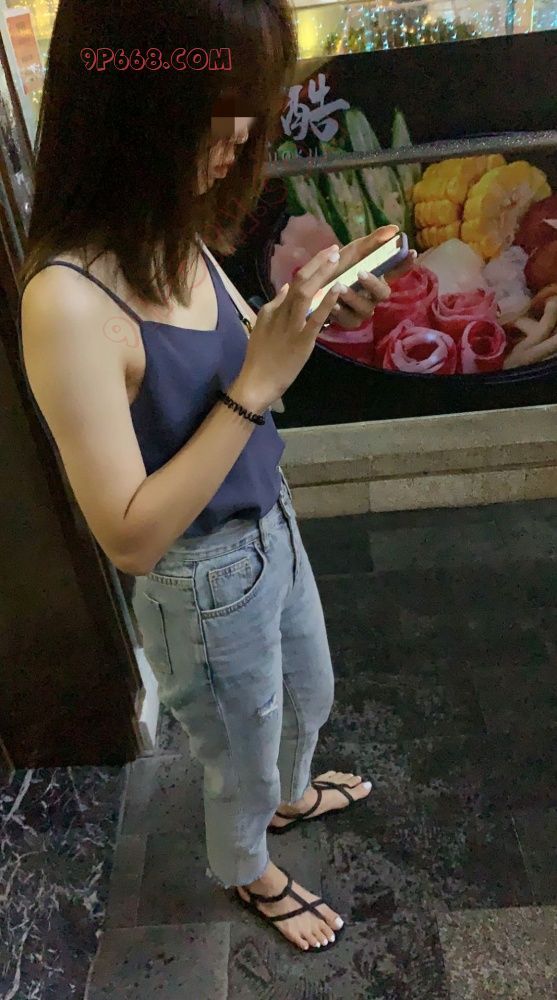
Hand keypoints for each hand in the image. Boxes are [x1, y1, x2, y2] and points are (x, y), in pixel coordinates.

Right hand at [234, 243, 346, 411]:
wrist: (256, 382)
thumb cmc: (260, 358)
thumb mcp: (263, 326)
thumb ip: (276, 306)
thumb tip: (288, 286)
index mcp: (272, 309)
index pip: (293, 284)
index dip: (311, 267)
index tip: (325, 256)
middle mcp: (280, 312)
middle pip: (300, 281)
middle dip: (317, 263)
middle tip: (334, 249)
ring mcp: (291, 326)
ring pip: (306, 294)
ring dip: (322, 275)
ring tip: (336, 260)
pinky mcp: (301, 341)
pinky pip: (315, 318)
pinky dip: (327, 302)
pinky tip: (337, 289)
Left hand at [326, 226, 416, 329]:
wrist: (315, 285)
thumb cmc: (340, 266)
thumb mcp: (354, 252)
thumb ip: (373, 241)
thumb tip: (394, 229)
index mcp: (378, 277)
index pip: (397, 270)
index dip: (406, 264)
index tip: (411, 252)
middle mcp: (373, 295)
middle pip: (383, 293)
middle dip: (373, 283)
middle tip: (360, 273)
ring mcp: (362, 310)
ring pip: (365, 308)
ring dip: (353, 297)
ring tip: (340, 287)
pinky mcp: (349, 321)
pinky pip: (348, 320)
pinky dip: (340, 312)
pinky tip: (332, 304)